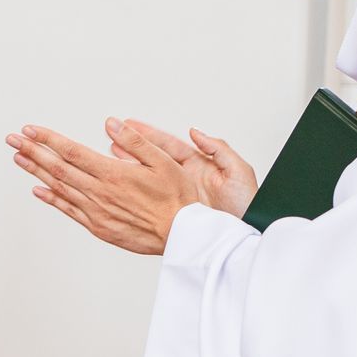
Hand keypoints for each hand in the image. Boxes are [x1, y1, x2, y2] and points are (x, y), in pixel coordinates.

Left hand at [6, 121, 196, 253]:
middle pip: (58, 168)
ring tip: (18, 157)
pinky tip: (37, 189)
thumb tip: (110, 124)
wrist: (182, 236)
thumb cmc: (177, 197)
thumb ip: (135, 142)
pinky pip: (68, 210)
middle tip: (12, 139)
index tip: (29, 130)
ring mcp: (95, 211)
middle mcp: (99, 192)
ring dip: (36, 171)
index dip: (48, 140)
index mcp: (114, 174)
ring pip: (59, 187)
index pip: (72, 152)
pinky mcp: (97, 226)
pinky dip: (50, 198)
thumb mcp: (164, 161)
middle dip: (32, 151)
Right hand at [114, 119, 257, 217]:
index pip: (169, 145)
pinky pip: (150, 196)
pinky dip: (135, 187)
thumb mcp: (238, 171)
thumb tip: (196, 132)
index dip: (150, 134)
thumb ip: (218, 149)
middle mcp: (185, 177)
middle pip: (154, 157)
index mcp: (199, 164)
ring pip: (148, 175)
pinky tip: (121, 180)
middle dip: (133, 145)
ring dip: (130, 163)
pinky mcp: (173, 208)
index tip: (131, 125)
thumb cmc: (246, 204)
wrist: (243, 231)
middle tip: (113, 134)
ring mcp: (177, 193)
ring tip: (110, 153)